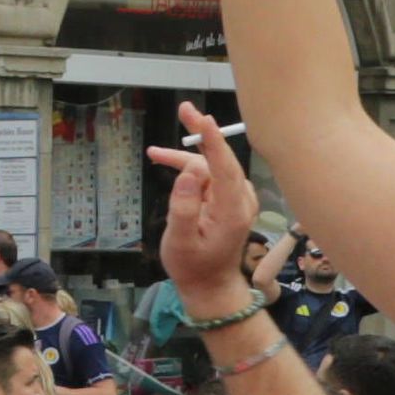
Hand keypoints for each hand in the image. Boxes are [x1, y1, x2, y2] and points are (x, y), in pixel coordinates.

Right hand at [141, 102, 260, 310]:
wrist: (210, 284)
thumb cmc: (193, 266)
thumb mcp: (181, 241)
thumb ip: (184, 208)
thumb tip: (187, 173)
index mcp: (232, 210)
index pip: (224, 168)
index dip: (214, 142)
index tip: (204, 120)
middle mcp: (239, 199)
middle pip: (221, 159)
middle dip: (202, 134)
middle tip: (185, 110)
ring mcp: (235, 199)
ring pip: (211, 166)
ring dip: (185, 156)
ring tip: (155, 153)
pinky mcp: (228, 199)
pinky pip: (209, 175)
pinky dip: (188, 168)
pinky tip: (166, 162)